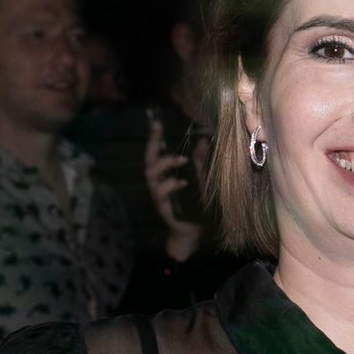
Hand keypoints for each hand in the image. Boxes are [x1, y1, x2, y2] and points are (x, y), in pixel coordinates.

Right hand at [144, 113, 203, 261]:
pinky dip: (171, 186)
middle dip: (152, 144)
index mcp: (165, 174)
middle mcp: (157, 183)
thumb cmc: (195, 203)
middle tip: (160, 130)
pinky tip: (182, 182)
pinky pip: (162, 195)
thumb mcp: (201, 178)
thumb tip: (204, 139)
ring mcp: (158, 196)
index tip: (155, 121)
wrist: (193, 231)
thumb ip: (199, 160)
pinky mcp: (163, 208)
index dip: (153, 137)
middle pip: (148, 161)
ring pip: (152, 176)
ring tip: (182, 159)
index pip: (155, 152)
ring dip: (166, 164)